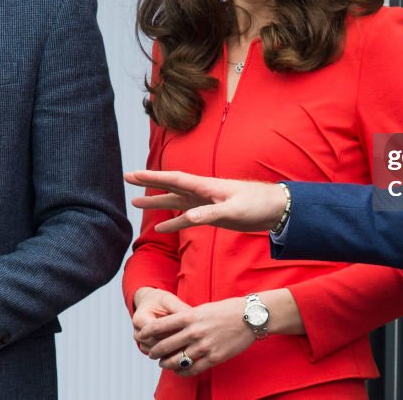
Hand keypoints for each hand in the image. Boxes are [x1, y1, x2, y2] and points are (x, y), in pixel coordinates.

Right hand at [124, 170, 286, 232]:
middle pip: (169, 186)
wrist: (275, 209)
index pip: (173, 179)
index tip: (133, 174)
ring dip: (156, 203)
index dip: (152, 177)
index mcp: (205, 186)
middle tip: (127, 179)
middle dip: (149, 183)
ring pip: (175, 202)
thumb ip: (210, 214)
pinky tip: (162, 228)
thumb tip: (188, 218)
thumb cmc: (257, 205)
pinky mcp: (212, 214)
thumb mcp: (234, 210)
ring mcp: (206, 203)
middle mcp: (202, 192)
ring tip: (135, 203)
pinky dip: (173, 222)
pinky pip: (187, 218)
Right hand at [132, 287, 189, 354]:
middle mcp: (138, 333)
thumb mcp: (169, 300)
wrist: (149, 304)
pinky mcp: (147, 349)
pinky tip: (183, 350)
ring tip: (189, 345)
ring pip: (159, 353)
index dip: (173, 332)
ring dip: (173, 350)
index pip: (157, 332)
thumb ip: (180, 308)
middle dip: (175, 342)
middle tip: (192, 341)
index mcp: (140, 319)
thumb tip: (195, 317)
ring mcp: (141, 343)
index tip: (188, 331)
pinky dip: (170, 354)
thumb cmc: (160, 301)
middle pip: (158, 344)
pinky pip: (159, 356)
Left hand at [140, 297, 254, 375]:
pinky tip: (179, 371)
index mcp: (190, 315)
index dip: (148, 332)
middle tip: (151, 354)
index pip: (161, 325)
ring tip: (163, 364)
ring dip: (166, 364)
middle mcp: (194, 331)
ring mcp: (204, 346)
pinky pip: (192, 369)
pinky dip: (182, 372)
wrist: (250, 317)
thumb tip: (172, 326)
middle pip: (165, 345)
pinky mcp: (214, 357)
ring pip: (176, 360)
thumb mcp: (204, 308)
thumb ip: (188, 317)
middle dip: (155, 351)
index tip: (142, 335)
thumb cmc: (227, 310)